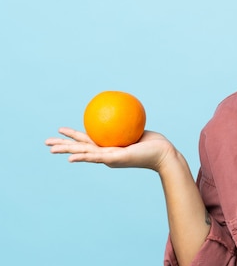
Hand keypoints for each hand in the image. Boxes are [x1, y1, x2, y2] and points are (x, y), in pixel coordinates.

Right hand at [45, 127, 175, 171]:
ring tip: (51, 149)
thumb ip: (127, 121)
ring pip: (83, 153)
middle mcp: (107, 153)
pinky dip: (82, 158)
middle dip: (63, 146)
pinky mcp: (115, 159)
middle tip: (46, 142)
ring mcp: (110, 158)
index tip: (61, 132)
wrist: (162, 154)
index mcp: (109, 147)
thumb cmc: (153, 142)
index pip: (88, 141)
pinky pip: (96, 157)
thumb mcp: (137, 127)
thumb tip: (122, 105)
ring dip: (67, 151)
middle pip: (80, 148)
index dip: (74, 137)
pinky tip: (71, 158)